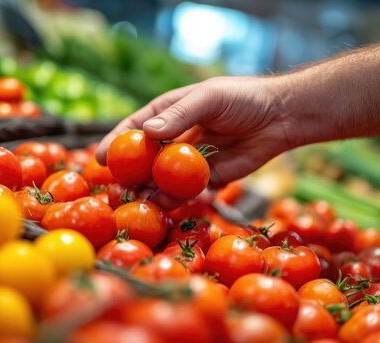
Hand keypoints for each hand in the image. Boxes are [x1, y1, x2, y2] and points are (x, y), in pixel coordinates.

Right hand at [96, 76, 297, 206]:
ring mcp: (192, 161)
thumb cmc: (242, 99)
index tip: (99, 159)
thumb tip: (148, 133)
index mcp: (170, 114)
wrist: (280, 117)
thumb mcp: (209, 99)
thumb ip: (179, 116)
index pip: (136, 129)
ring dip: (154, 193)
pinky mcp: (211, 179)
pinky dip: (181, 201)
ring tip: (146, 203)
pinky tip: (175, 207)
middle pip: (146, 160)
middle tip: (122, 190)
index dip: (116, 143)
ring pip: (165, 181)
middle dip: (132, 176)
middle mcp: (177, 139)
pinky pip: (191, 194)